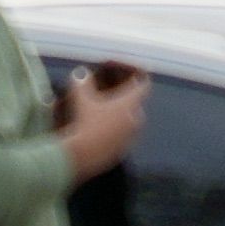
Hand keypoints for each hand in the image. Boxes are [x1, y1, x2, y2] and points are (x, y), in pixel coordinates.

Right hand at [58, 61, 149, 175]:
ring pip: (127, 117)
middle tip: (106, 87)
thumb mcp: (80, 98)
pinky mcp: (122, 150)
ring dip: (115, 109)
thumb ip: (82, 82)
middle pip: (134, 100)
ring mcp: (130, 136)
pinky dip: (111, 125)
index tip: (124, 68)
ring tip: (98, 107)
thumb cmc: (85, 123)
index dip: (135, 71)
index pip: (143, 82)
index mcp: (130, 104)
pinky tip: (94, 125)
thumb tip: (80, 74)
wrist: (83, 157)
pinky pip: (121, 132)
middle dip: (121, 91)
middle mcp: (135, 119)